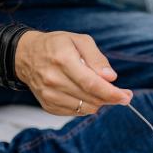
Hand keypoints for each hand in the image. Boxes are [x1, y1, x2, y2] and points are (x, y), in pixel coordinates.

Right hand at [15, 31, 132, 115]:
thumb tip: (110, 77)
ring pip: (86, 108)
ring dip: (99, 102)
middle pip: (91, 98)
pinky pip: (77, 112)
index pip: (92, 84)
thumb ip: (97, 58)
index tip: (126, 96)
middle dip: (111, 98)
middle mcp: (53, 80)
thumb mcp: (79, 40)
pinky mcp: (49, 105)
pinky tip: (84, 93)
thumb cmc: (57, 46)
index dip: (112, 93)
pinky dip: (86, 105)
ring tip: (99, 90)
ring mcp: (49, 95)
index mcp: (62, 60)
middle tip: (122, 94)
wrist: (26, 56)